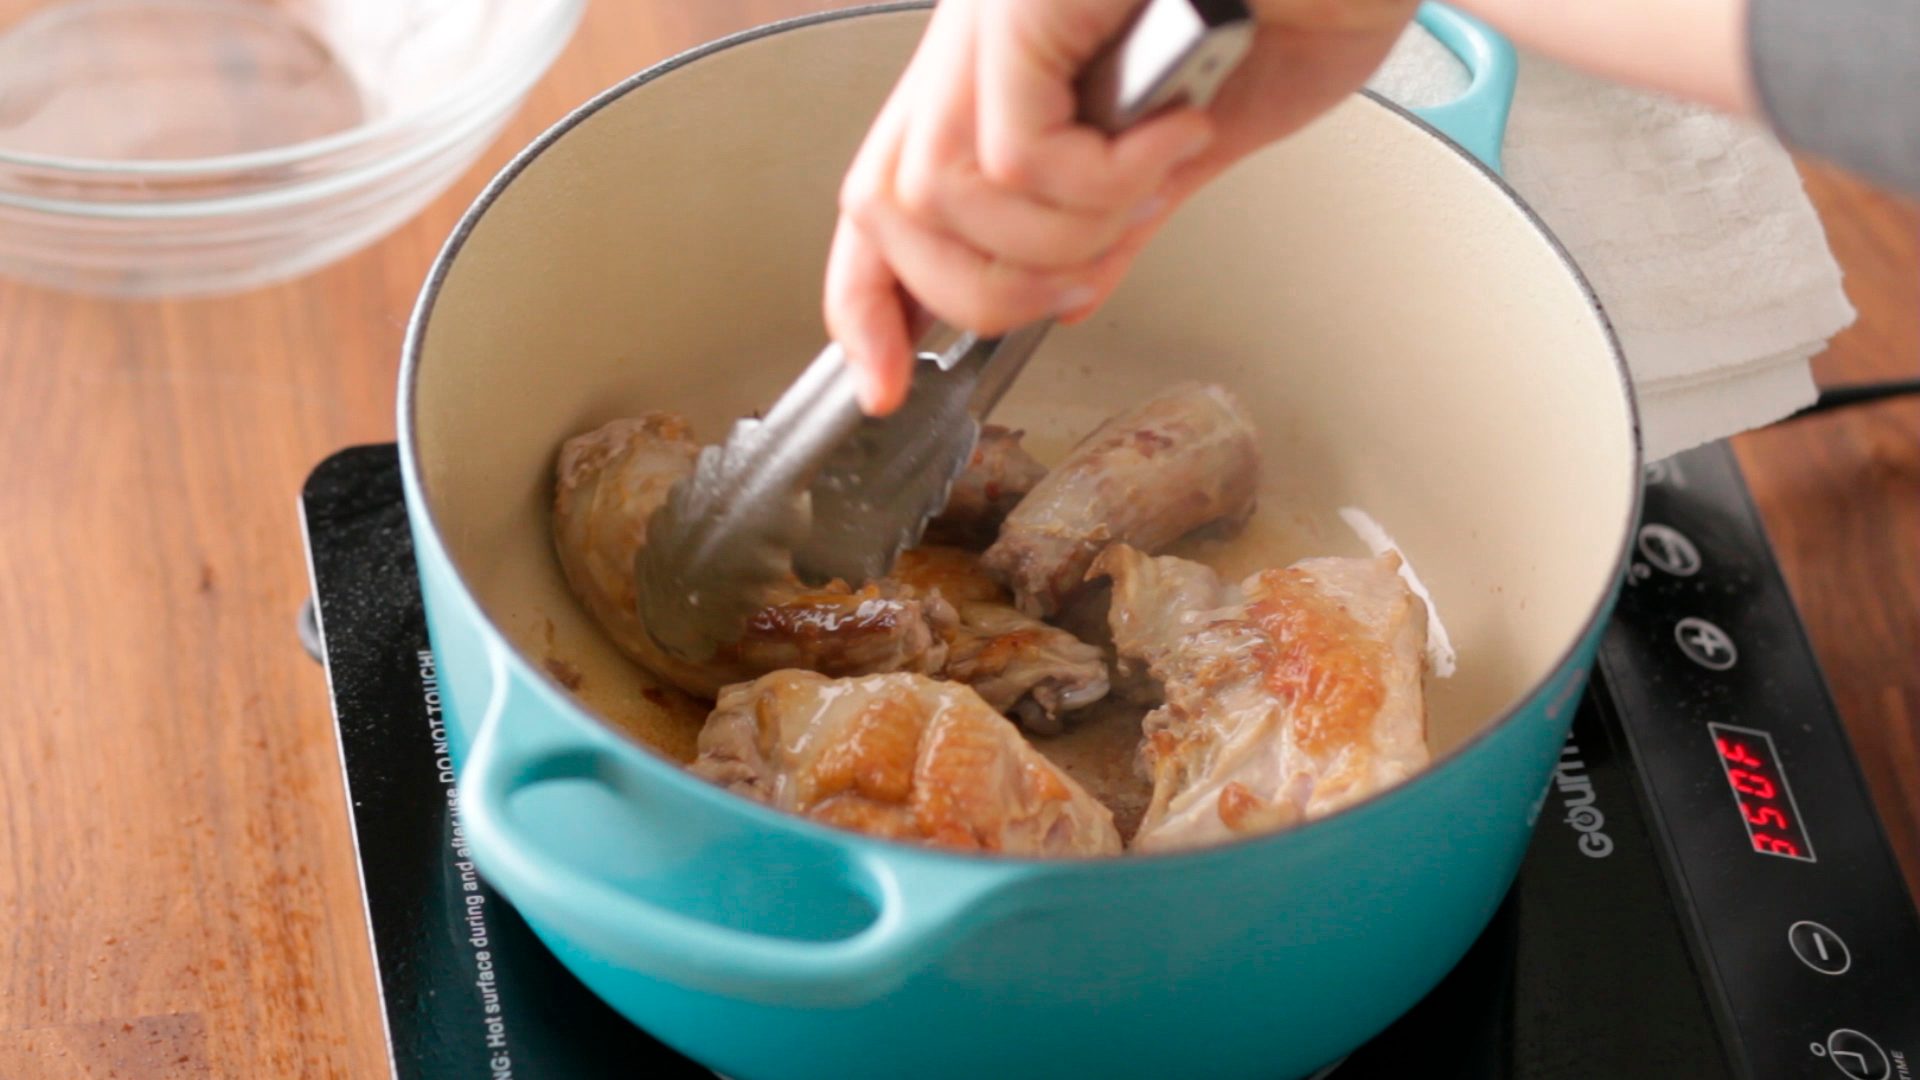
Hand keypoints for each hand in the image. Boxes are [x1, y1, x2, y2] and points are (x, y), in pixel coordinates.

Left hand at [826, 0, 1419, 413]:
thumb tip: (1067, 292)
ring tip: (1153, 183)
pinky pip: (1016, 150)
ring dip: (1059, 238)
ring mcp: (998, 7)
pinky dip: (1102, 181)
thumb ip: (1117, 213)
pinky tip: (1176, 129)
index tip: (886, 383)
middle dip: (986, 290)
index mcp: (1008, 59)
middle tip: (1088, 270)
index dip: (868, 300)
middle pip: (890, 206)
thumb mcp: (1200, 135)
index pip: (883, 194)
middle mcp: (982, 27)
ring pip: (944, 191)